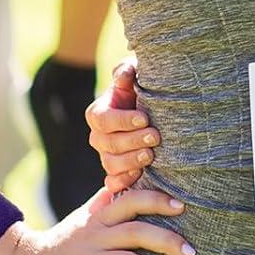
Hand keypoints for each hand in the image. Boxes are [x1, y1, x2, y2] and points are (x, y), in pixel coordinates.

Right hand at [0, 186, 193, 254]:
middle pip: (138, 232)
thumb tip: (117, 187)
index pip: (133, 200)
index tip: (182, 207)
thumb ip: (100, 204)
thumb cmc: (55, 245)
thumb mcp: (79, 221)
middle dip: (169, 241)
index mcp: (98, 219)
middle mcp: (95, 236)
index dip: (159, 201)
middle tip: (191, 253)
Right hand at [86, 58, 154, 192]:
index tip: (144, 118)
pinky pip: (112, 182)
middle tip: (155, 137)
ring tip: (151, 155)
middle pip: (108, 143)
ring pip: (111, 163)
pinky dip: (123, 181)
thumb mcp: (136, 76)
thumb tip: (126, 73)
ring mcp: (106, 155)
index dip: (122, 120)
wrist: (156, 111)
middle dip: (132, 141)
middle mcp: (99, 137)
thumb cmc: (144, 89)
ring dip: (130, 161)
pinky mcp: (116, 172)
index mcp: (99, 113)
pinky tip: (139, 176)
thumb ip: (127, 72)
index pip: (103, 120)